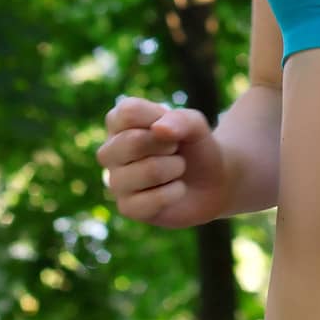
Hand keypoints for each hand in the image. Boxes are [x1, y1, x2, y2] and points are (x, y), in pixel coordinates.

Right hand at [97, 96, 229, 228]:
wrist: (210, 180)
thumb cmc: (194, 144)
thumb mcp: (195, 124)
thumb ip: (181, 119)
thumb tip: (158, 129)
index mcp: (118, 122)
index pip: (128, 112)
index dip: (157, 116)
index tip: (169, 126)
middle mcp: (110, 151)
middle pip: (133, 141)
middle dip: (168, 144)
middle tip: (175, 149)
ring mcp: (115, 181)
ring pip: (150, 170)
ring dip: (175, 168)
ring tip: (176, 168)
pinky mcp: (126, 208)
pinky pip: (154, 199)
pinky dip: (176, 192)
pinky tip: (175, 189)